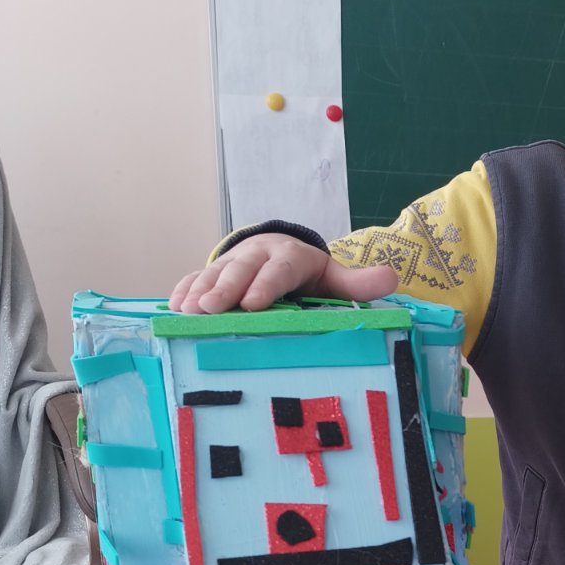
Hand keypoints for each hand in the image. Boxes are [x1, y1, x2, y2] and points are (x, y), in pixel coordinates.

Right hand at [168, 234, 397, 314]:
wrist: (279, 253)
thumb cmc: (308, 276)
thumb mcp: (333, 278)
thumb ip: (358, 283)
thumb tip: (390, 279)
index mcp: (289, 258)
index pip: (279, 271)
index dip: (266, 286)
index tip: (254, 305)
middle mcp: (256, 257)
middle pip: (240, 272)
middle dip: (225, 290)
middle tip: (211, 310)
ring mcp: (231, 264)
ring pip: (213, 275)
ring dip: (199, 292)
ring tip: (187, 312)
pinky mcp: (211, 273)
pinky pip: (193, 279)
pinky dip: (183, 291)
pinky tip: (174, 308)